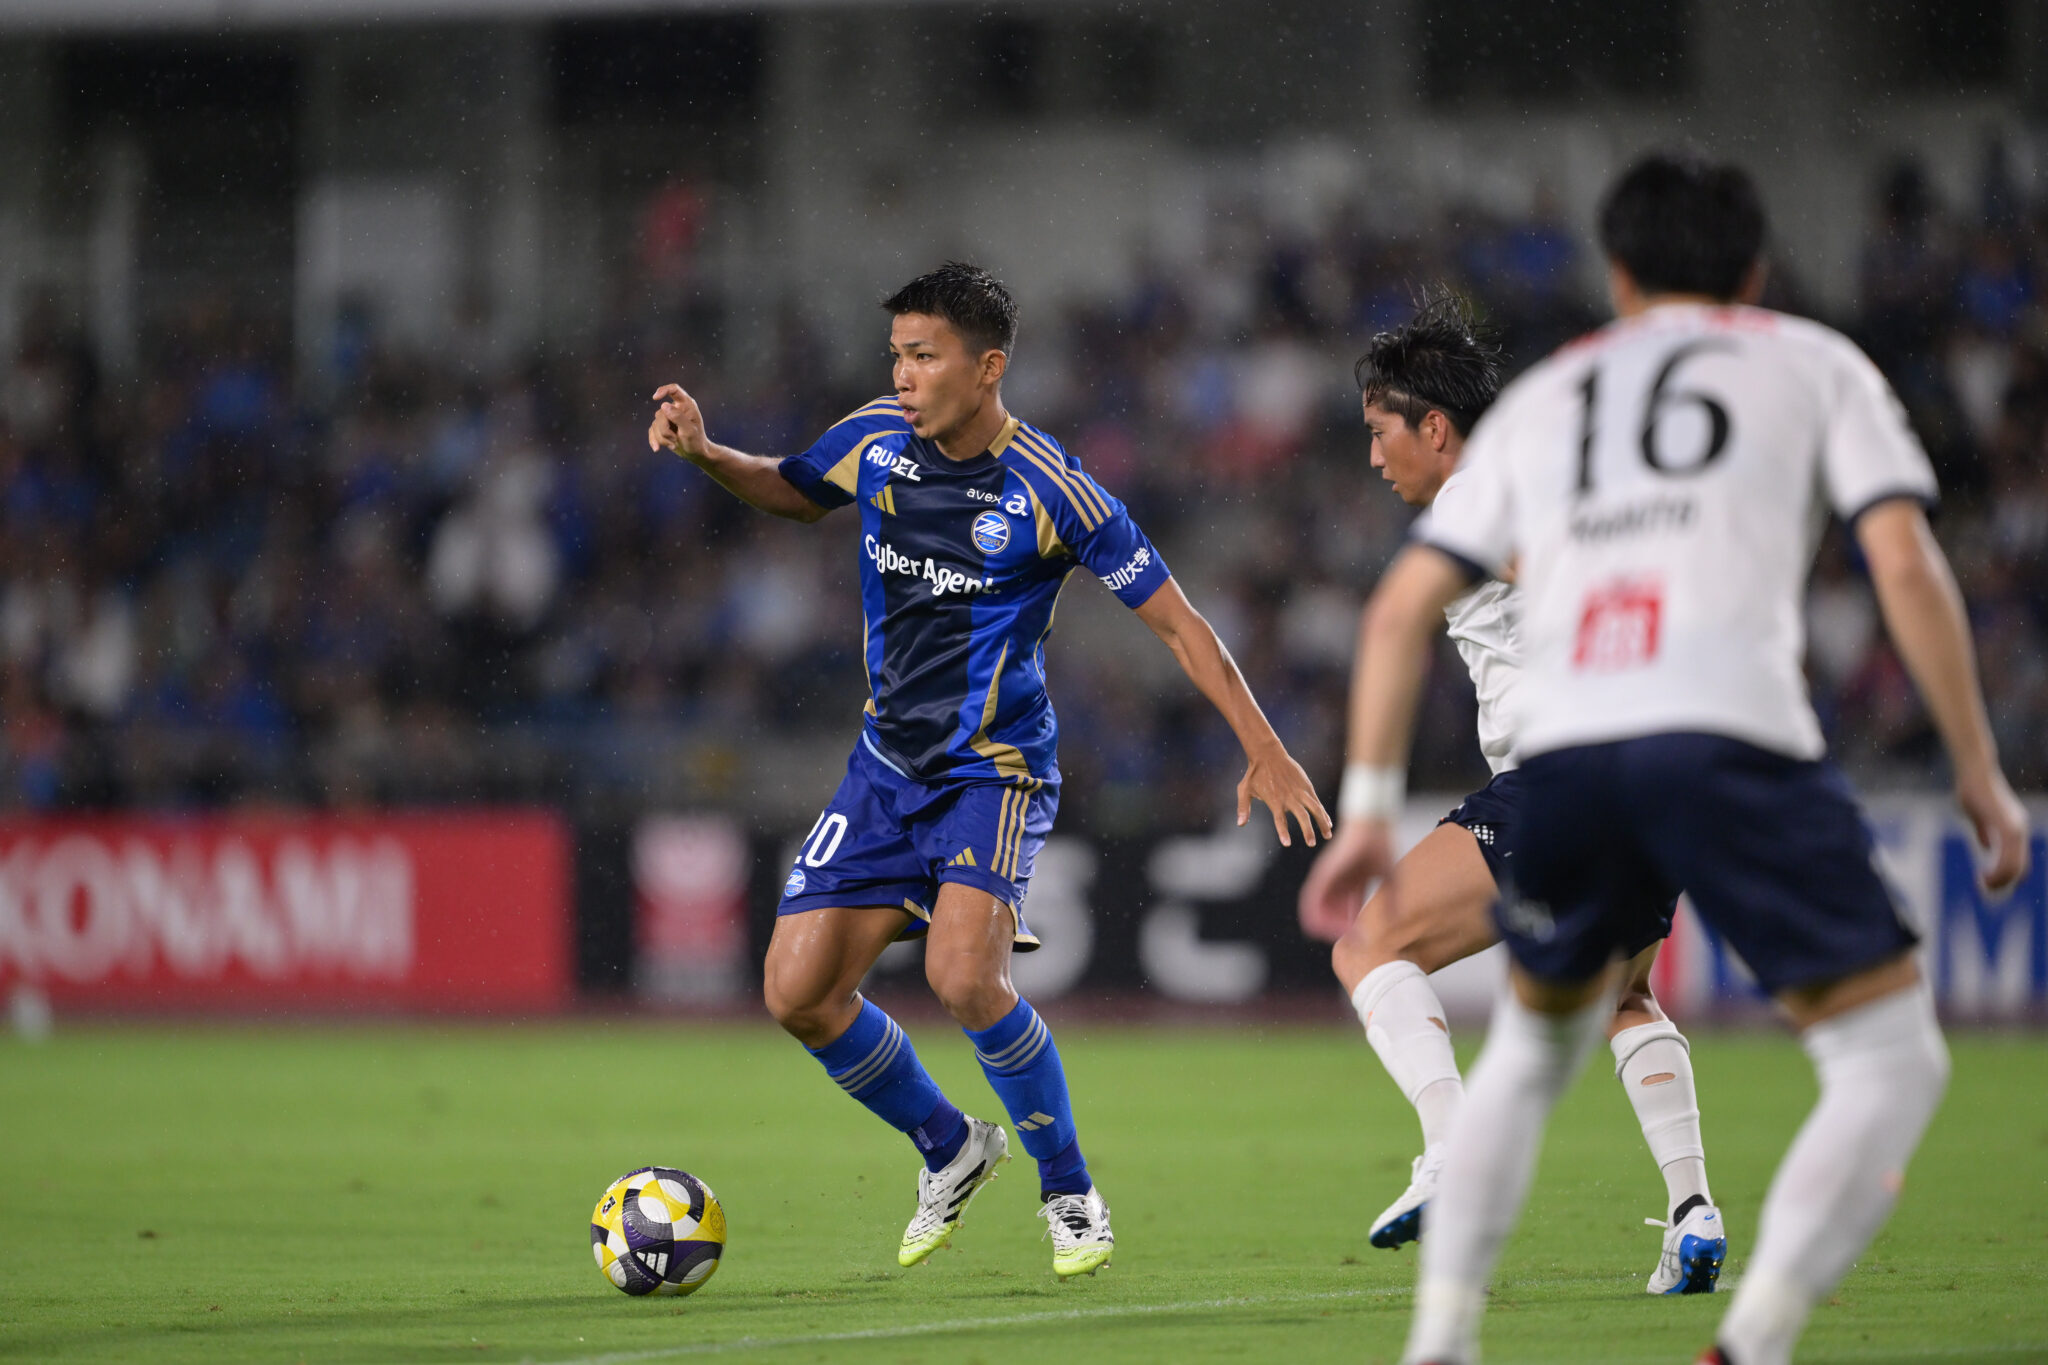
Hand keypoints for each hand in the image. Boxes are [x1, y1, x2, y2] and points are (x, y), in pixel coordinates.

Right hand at [648, 383, 709, 459]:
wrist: (695, 453)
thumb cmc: (696, 441)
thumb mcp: (689, 430)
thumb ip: (678, 417)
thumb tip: (664, 405)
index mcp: (686, 405)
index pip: (674, 390)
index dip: (664, 390)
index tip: (655, 398)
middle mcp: (676, 408)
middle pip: (661, 413)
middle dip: (665, 430)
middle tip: (675, 439)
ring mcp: (668, 418)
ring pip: (655, 424)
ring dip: (663, 437)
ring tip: (674, 443)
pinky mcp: (662, 427)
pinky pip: (652, 431)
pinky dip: (654, 440)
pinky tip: (657, 449)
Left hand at [1235, 743, 1332, 848]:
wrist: (1267, 753)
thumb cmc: (1254, 773)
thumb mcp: (1244, 790)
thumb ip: (1243, 807)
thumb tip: (1240, 825)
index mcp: (1274, 800)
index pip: (1280, 820)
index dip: (1283, 832)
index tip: (1287, 844)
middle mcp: (1289, 797)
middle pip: (1302, 816)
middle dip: (1308, 831)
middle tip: (1311, 844)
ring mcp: (1300, 791)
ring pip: (1315, 808)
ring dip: (1322, 822)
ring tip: (1328, 835)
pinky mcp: (1306, 786)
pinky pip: (1317, 801)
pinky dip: (1323, 812)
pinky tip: (1328, 822)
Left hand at [1297, 819, 1392, 941]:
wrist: (1372, 826)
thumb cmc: (1382, 847)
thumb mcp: (1389, 879)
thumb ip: (1391, 900)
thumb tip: (1395, 921)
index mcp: (1352, 883)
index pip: (1348, 910)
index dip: (1352, 927)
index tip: (1360, 941)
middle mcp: (1337, 882)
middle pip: (1332, 912)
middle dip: (1338, 927)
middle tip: (1348, 940)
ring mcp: (1328, 878)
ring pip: (1319, 907)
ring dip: (1326, 923)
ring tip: (1335, 935)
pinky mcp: (1323, 873)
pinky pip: (1312, 896)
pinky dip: (1314, 912)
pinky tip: (1319, 924)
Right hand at [1956, 765, 2030, 893]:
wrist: (1975, 771)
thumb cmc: (1973, 788)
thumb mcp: (1978, 814)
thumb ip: (1984, 831)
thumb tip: (1987, 846)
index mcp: (2013, 827)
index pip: (2017, 860)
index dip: (2005, 875)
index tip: (1987, 882)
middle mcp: (2019, 830)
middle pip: (2019, 868)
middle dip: (2003, 883)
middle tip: (1985, 890)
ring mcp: (2015, 829)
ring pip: (2015, 867)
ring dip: (2000, 881)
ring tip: (1984, 887)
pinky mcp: (2007, 827)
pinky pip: (2007, 857)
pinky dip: (1997, 872)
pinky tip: (1984, 877)